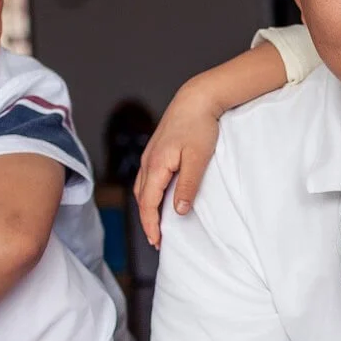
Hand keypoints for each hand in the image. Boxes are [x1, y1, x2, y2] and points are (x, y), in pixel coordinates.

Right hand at [133, 77, 223, 247]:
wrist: (196, 99)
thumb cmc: (199, 126)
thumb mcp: (197, 159)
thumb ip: (187, 186)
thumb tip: (178, 211)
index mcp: (156, 166)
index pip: (148, 203)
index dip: (151, 225)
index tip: (156, 242)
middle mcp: (147, 162)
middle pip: (141, 198)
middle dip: (146, 220)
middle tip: (156, 239)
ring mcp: (149, 155)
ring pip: (142, 188)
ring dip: (146, 208)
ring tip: (156, 222)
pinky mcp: (155, 150)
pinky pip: (146, 178)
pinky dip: (149, 194)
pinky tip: (158, 197)